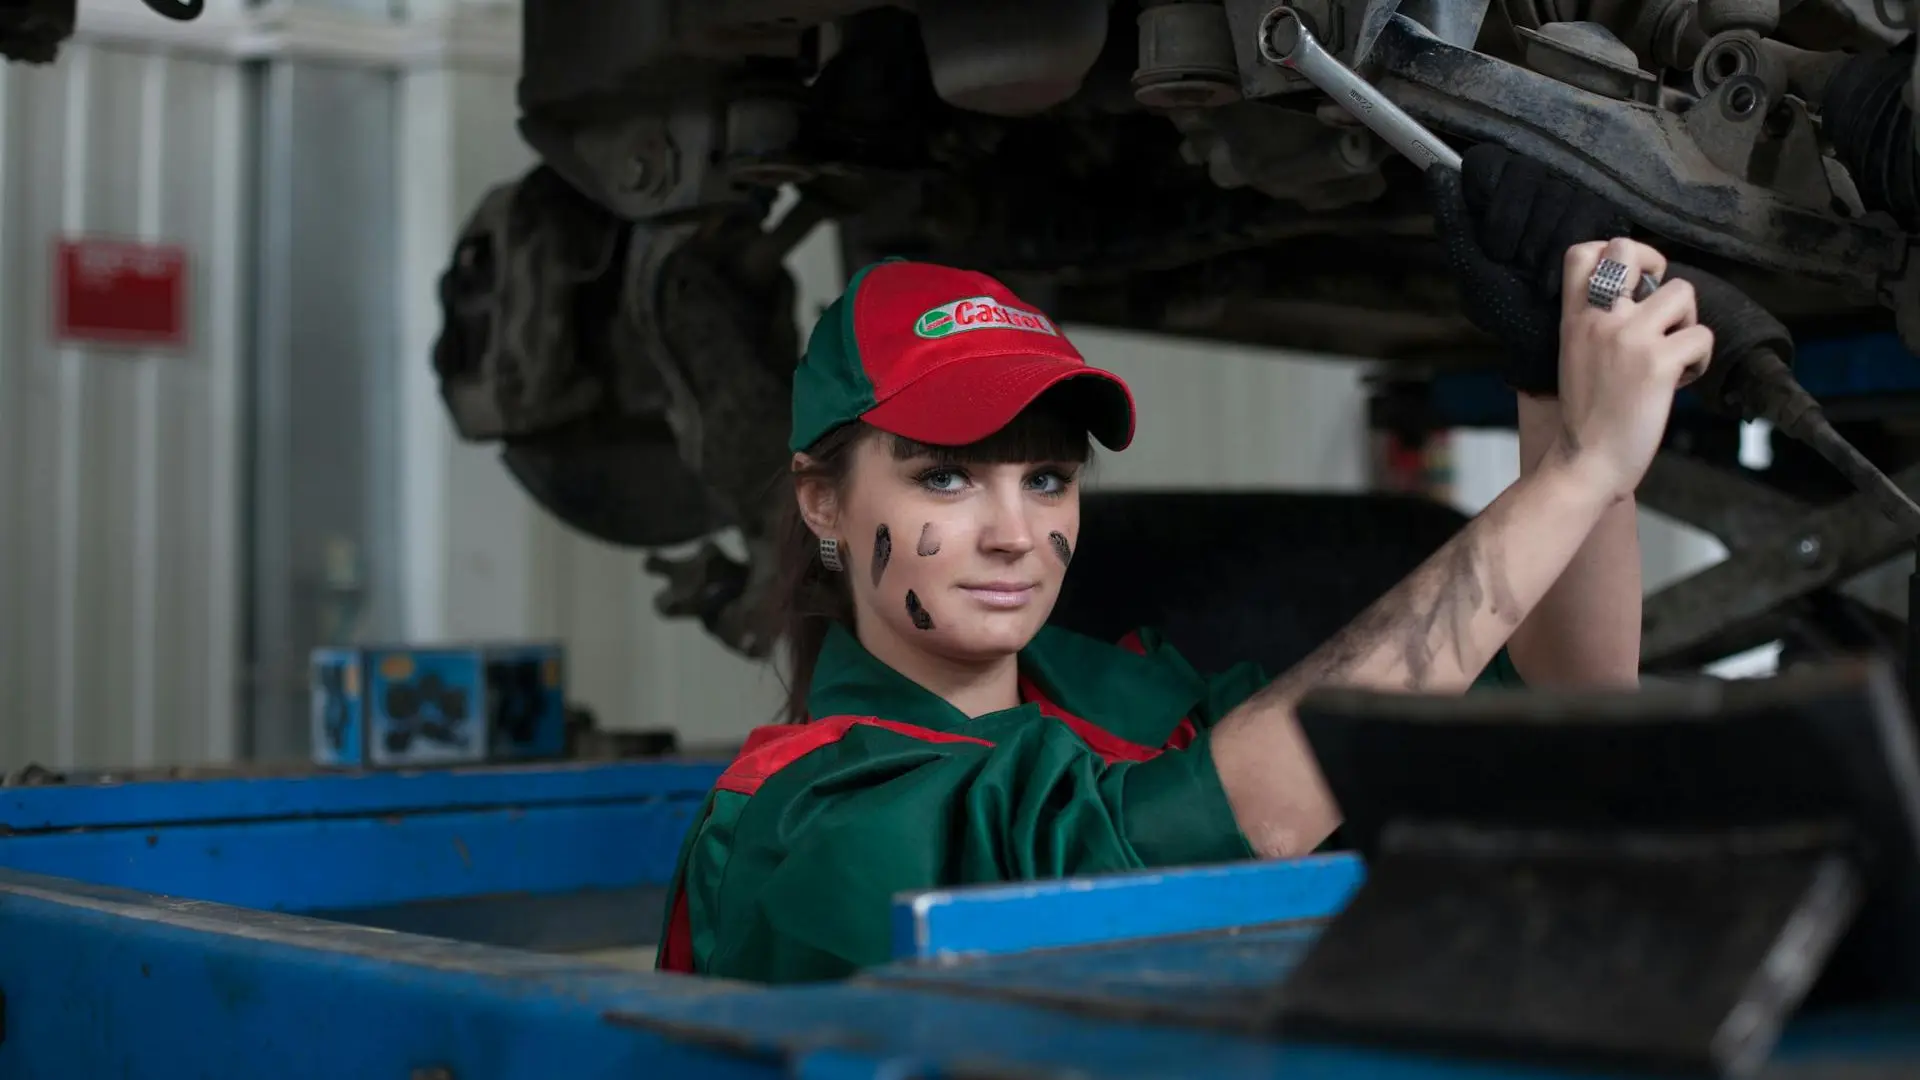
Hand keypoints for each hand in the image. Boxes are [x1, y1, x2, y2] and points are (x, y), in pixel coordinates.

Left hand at [1426, 145, 1633, 396]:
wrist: (1546, 340)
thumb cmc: (1505, 306)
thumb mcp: (1471, 267)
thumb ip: (1452, 220)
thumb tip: (1437, 171)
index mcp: (1494, 197)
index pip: (1486, 162)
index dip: (1486, 199)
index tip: (1488, 238)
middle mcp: (1532, 188)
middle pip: (1523, 172)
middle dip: (1512, 226)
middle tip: (1511, 262)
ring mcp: (1569, 196)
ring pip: (1555, 192)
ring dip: (1537, 244)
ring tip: (1533, 273)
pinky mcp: (1602, 213)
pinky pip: (1583, 212)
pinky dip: (1561, 253)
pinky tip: (1552, 280)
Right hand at [1551, 238, 1714, 500]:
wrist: (1587, 461)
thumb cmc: (1586, 415)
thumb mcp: (1576, 356)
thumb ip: (1597, 323)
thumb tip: (1640, 298)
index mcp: (1574, 318)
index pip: (1583, 252)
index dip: (1616, 251)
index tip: (1633, 279)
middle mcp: (1600, 319)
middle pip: (1629, 250)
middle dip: (1657, 269)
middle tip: (1661, 307)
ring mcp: (1630, 338)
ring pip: (1683, 291)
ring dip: (1687, 322)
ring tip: (1673, 353)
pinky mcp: (1659, 363)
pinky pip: (1702, 336)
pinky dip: (1700, 360)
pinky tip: (1680, 381)